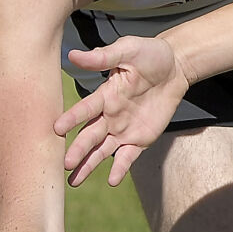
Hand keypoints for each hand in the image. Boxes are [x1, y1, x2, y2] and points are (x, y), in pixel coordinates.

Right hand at [55, 36, 190, 185]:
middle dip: (78, 149)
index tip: (56, 128)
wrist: (176, 67)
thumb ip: (103, 56)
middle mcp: (109, 115)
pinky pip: (128, 157)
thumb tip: (73, 54)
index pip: (85, 109)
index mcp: (105, 95)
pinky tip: (112, 181)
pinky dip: (120, 168)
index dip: (71, 118)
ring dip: (89, 164)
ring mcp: (123, 130)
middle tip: (64, 163)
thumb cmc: (150, 54)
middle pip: (90, 135)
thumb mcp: (128, 50)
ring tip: (73, 181)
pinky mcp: (140, 139)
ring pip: (102, 150)